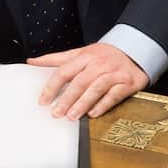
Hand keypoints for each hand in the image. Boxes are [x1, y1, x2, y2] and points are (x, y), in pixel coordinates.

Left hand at [29, 42, 149, 118]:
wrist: (134, 50)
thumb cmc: (103, 55)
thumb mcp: (80, 52)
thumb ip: (56, 59)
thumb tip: (32, 62)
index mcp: (85, 56)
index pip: (64, 71)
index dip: (52, 87)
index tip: (43, 101)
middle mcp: (98, 64)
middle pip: (79, 82)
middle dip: (67, 99)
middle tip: (56, 113)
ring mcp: (113, 74)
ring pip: (95, 89)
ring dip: (82, 104)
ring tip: (72, 116)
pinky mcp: (126, 83)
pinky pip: (113, 95)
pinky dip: (103, 105)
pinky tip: (93, 114)